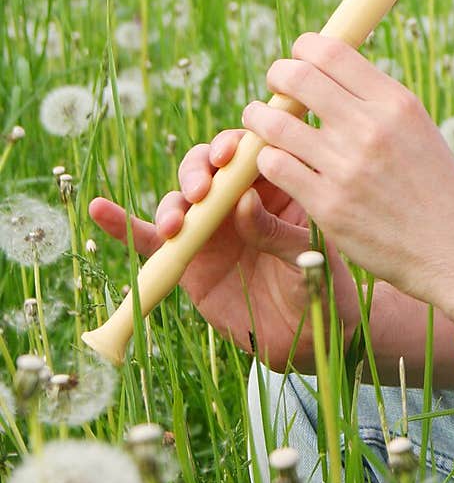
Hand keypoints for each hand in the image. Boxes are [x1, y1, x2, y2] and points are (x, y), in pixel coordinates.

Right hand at [88, 127, 358, 370]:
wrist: (309, 338)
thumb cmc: (322, 286)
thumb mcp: (310, 255)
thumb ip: (277, 230)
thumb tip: (243, 202)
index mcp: (274, 185)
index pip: (250, 150)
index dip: (235, 144)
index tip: (230, 154)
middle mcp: (236, 199)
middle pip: (207, 167)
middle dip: (199, 170)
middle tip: (203, 190)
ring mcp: (210, 228)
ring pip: (180, 199)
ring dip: (173, 203)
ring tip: (177, 225)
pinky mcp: (187, 261)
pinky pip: (151, 240)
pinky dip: (124, 226)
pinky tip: (101, 210)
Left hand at [242, 33, 453, 305]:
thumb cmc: (436, 188)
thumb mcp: (419, 128)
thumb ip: (376, 100)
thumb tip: (330, 68)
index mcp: (396, 103)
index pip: (331, 51)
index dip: (303, 48)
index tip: (297, 59)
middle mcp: (371, 128)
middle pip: (296, 78)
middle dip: (276, 77)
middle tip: (275, 86)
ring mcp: (347, 168)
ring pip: (274, 122)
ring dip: (259, 116)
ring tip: (259, 119)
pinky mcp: (328, 205)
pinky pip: (275, 166)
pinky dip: (267, 158)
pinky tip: (274, 160)